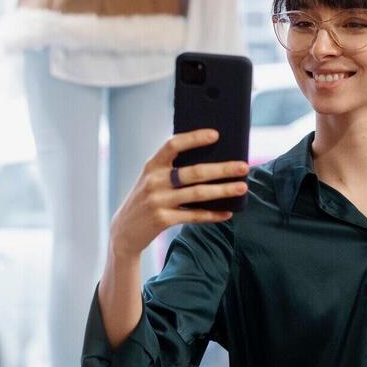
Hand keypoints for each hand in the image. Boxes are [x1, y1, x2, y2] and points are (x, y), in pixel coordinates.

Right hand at [108, 128, 248, 258]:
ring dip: (223, 190)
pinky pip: (193, 216)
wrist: (123, 232)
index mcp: (151, 166)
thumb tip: (212, 163)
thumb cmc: (145, 200)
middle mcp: (153, 181)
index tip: (216, 135)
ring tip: (242, 187)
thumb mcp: (151, 181)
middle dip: (222, 168)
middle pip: (194, 172)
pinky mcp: (162, 220)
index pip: (173, 144)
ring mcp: (157, 201)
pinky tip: (227, 213)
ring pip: (198, 194)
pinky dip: (212, 215)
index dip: (194, 138)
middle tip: (244, 166)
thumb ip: (171, 171)